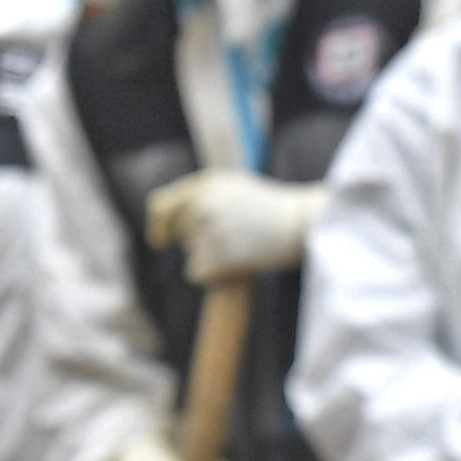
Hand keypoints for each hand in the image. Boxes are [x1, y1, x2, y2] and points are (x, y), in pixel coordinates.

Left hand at [143, 170, 324, 282]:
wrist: (301, 223)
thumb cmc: (273, 208)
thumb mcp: (234, 188)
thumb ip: (203, 196)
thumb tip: (176, 220)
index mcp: (203, 184)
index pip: (161, 206)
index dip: (159, 226)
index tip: (160, 241)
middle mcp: (201, 204)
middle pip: (182, 236)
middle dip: (202, 244)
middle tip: (236, 241)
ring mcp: (209, 230)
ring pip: (192, 256)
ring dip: (213, 260)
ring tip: (245, 249)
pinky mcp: (218, 254)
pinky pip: (198, 273)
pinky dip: (214, 275)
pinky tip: (239, 264)